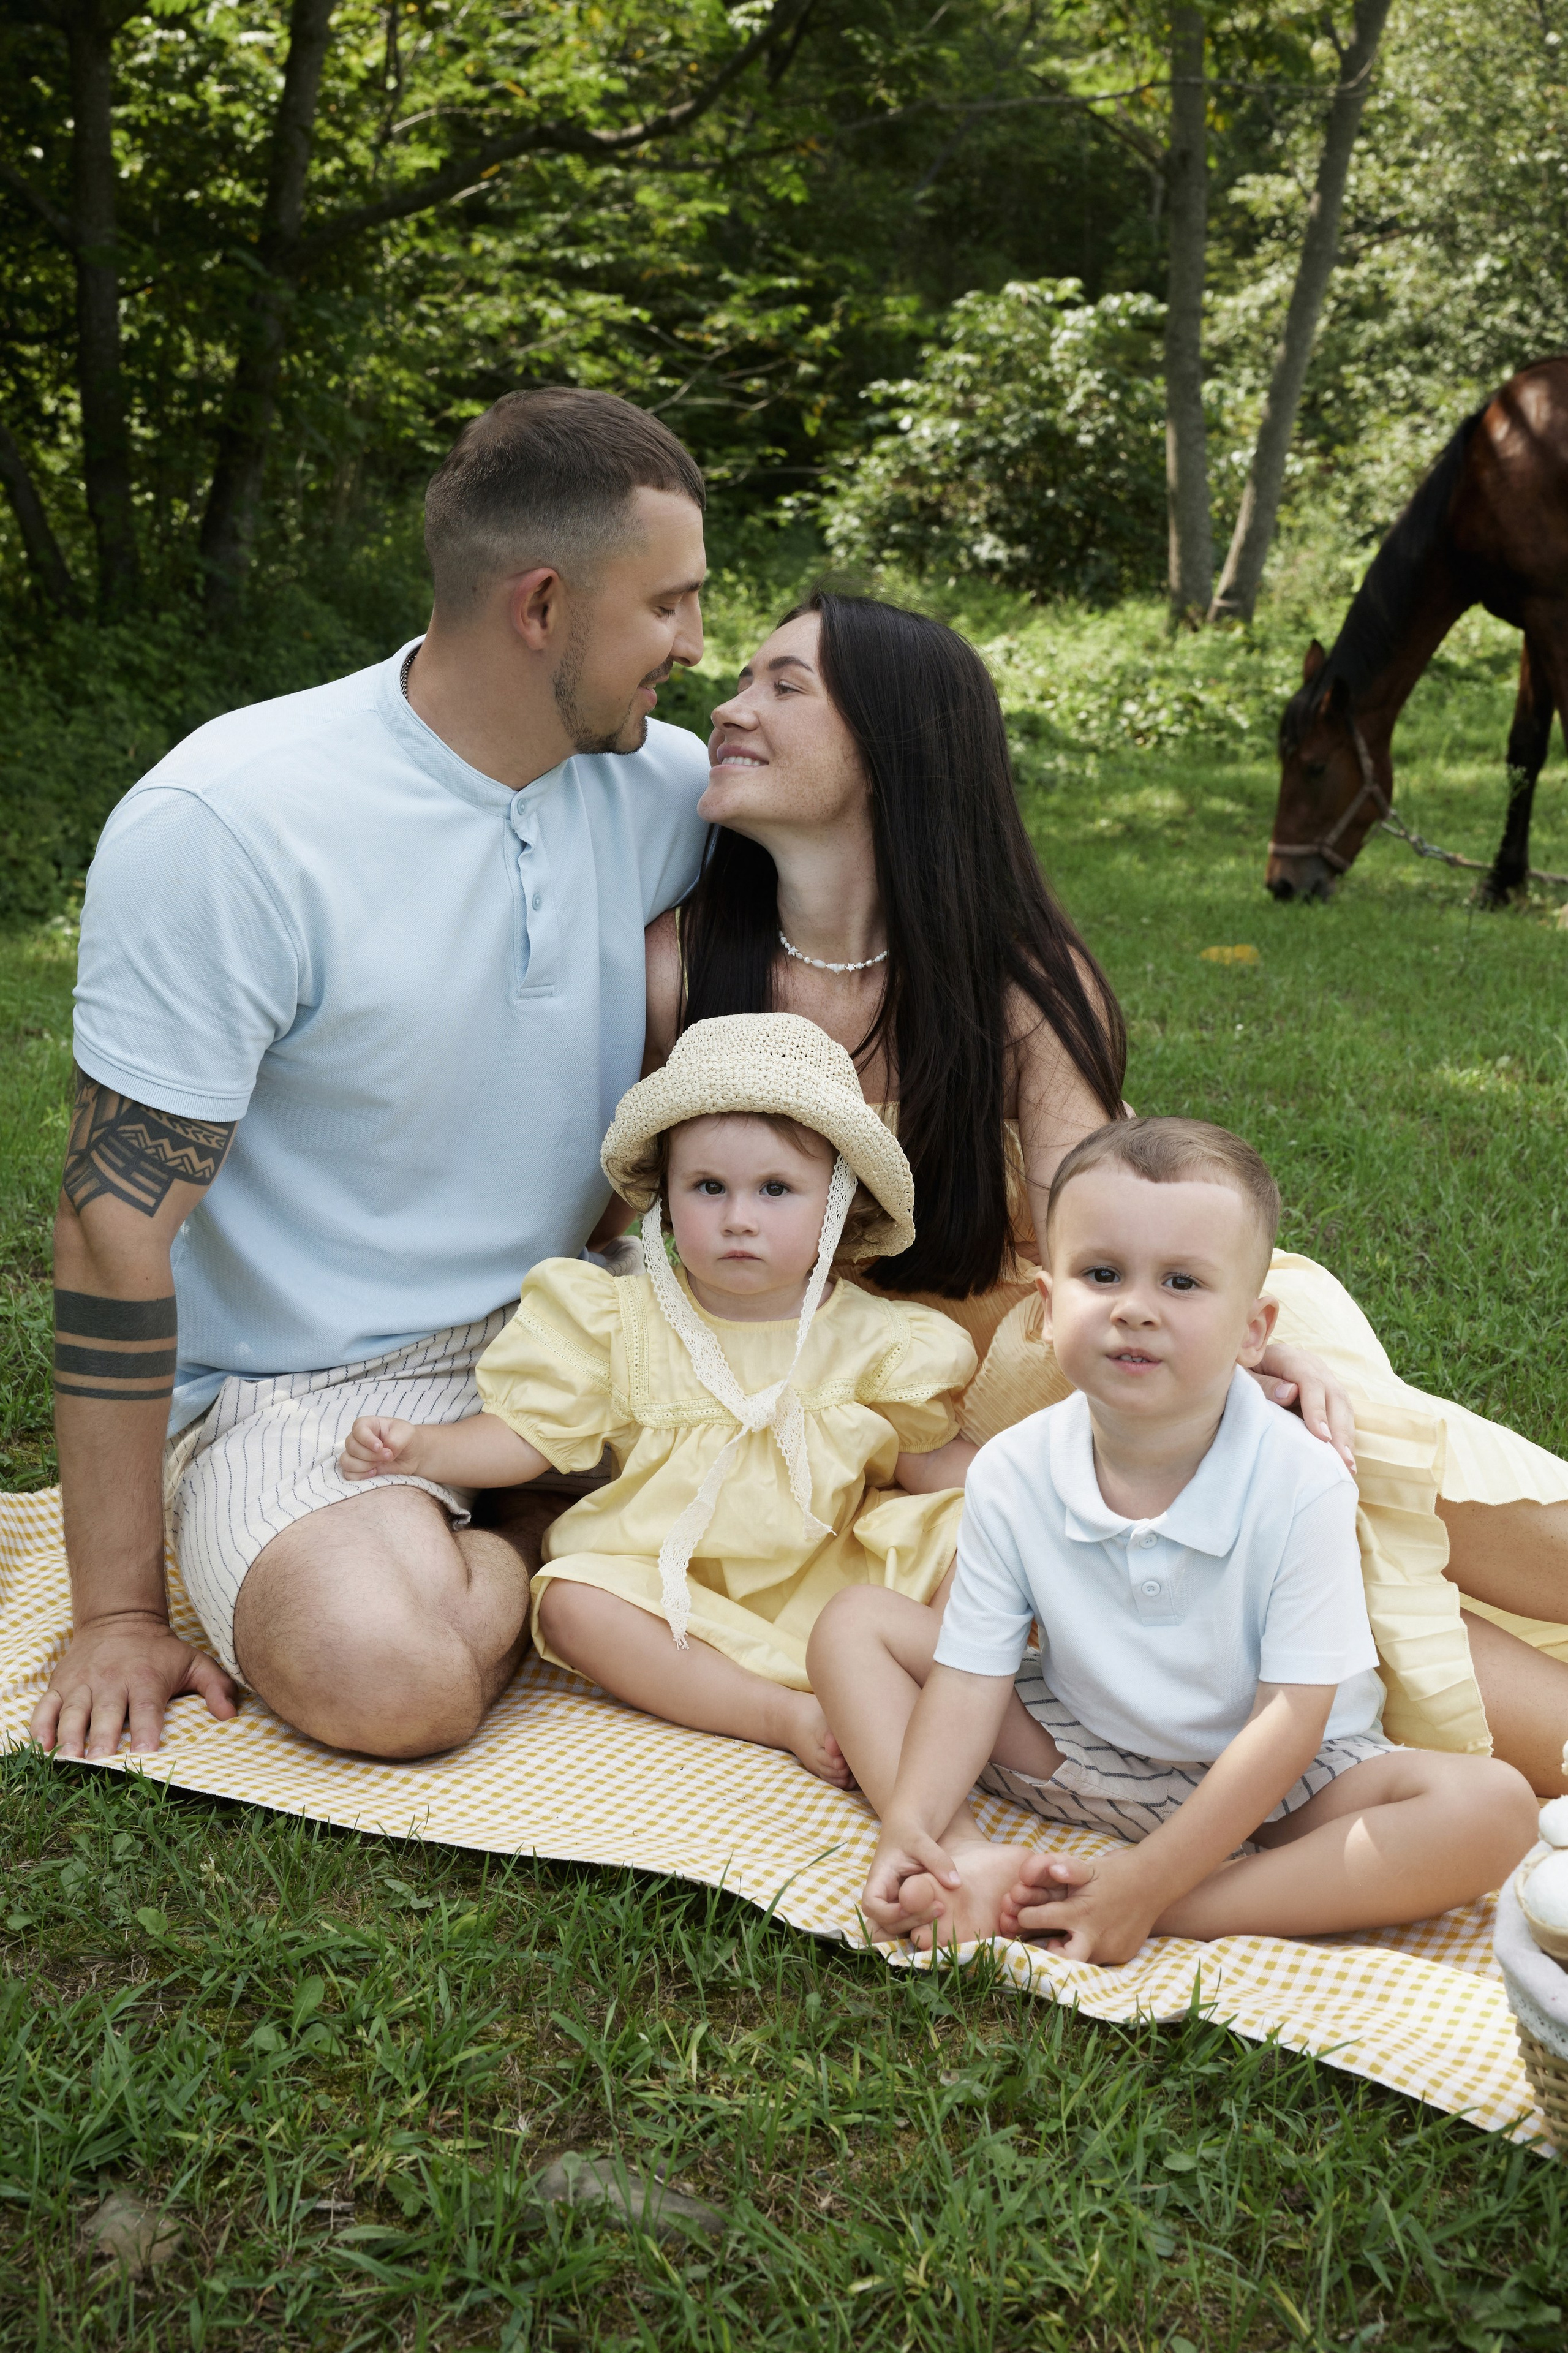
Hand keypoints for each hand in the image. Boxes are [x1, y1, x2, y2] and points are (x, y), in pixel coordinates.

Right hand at [29, 1610, 237, 1760]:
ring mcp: (83, 1683)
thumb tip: (230, 1715)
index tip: (145, 1753)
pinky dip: (41, 1727)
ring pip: (74, 1712)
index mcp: (145, 1679)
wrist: (120, 1618)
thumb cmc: (160, 1651)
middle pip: (107, 1713)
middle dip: (103, 1738)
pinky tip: (41, 1747)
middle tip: (100, 1763)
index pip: (147, 1708)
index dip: (146, 1730)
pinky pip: (46, 1707)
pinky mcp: (61, 1684)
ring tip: (69, 1759)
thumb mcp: (194, 1661)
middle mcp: (112, 1681)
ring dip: (70, 1736)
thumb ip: (216, 1687)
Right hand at [340, 1414, 421, 1479]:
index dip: (367, 1439)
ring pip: (346, 1461)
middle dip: (371, 1455)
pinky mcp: (356, 1469)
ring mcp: (356, 1455)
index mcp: (368, 1425)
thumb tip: (385, 1452)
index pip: (358, 1429)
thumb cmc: (407, 1439)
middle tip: (388, 1456)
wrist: (412, 1456)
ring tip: (380, 1465)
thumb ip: (396, 1440)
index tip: (380, 1446)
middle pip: (351, 1446)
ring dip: (364, 1466)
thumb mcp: (408, 1433)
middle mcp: (358, 1439)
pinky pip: (348, 1474)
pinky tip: (375, 1473)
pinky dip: (360, 1476)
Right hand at [861, 1828, 962, 1938]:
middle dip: (910, 1922)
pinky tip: (941, 1915)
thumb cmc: (910, 1831)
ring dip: (917, 1926)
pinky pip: (910, 1922)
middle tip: (939, 1908)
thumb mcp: (922, 1840)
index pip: (871, 1904)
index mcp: (879, 1878)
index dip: (887, 1912)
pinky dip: (923, 1924)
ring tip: (941, 1910)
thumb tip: (955, 1884)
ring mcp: (894, 1902)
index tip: (909, 1906)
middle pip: (884, 1922)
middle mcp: (883, 1894)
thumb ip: (937, 1860)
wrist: (910, 1826)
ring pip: (897, 1927)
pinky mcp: (907, 1906)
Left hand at [999, 1847, 1162, 1964]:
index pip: (1038, 1920)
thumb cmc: (1114, 1873)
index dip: (1026, 1917)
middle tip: (1046, 1943)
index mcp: (1080, 1912)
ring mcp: (1109, 1949)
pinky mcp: (1120, 1956)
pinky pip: (1099, 1959)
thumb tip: (1054, 1868)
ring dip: (1068, 1952)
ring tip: (1063, 1940)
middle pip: (1062, 1959)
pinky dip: (1089, 1950)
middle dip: (1047, 1955)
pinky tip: (1087, 1938)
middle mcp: (1094, 1936)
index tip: (1024, 1915)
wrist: (1152, 1883)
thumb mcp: (1089, 1868)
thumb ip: (1069, 1868)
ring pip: (1080, 1960)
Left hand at [1251, 1342, 1355, 1472]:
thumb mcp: (1243, 1377)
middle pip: (1334, 1395)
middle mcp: (1312, 1366)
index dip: (1317, 1409)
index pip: (1310, 1381)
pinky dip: (1344, 1436)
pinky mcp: (1327, 1395)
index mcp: (1288, 1357)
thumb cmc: (1241, 1375)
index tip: (1321, 1437)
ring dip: (1346, 1437)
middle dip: (1339, 1430)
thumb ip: (1263, 1384)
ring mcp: (1323, 1379)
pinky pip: (1342, 1414)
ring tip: (1347, 1466)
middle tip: (1342, 1461)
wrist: (1247, 1367)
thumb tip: (1290, 1393)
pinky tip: (1344, 1459)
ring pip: (1343, 1406)